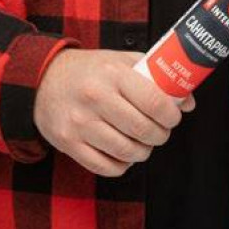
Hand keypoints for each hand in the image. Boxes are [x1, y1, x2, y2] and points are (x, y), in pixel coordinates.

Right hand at [33, 48, 195, 175]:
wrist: (41, 80)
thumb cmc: (89, 71)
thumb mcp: (120, 61)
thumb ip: (154, 77)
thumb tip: (187, 102)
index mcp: (112, 74)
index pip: (154, 101)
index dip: (171, 115)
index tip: (173, 117)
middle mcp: (95, 98)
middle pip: (143, 130)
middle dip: (160, 135)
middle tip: (160, 130)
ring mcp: (80, 123)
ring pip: (127, 152)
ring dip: (143, 151)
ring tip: (142, 142)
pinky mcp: (69, 144)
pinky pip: (106, 167)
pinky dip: (122, 164)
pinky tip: (122, 153)